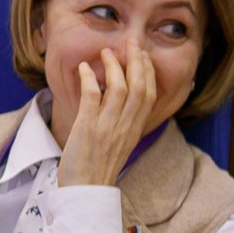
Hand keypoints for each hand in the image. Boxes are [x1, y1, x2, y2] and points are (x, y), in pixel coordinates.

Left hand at [58, 39, 162, 188]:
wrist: (87, 190)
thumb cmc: (100, 168)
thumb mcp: (120, 144)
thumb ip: (125, 124)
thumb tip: (125, 105)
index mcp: (136, 128)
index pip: (150, 94)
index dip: (148, 72)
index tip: (143, 55)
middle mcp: (126, 125)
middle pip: (140, 87)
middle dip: (137, 62)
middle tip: (131, 42)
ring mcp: (108, 126)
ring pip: (120, 89)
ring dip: (113, 66)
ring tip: (106, 52)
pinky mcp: (88, 128)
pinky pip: (92, 97)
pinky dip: (88, 80)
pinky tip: (83, 69)